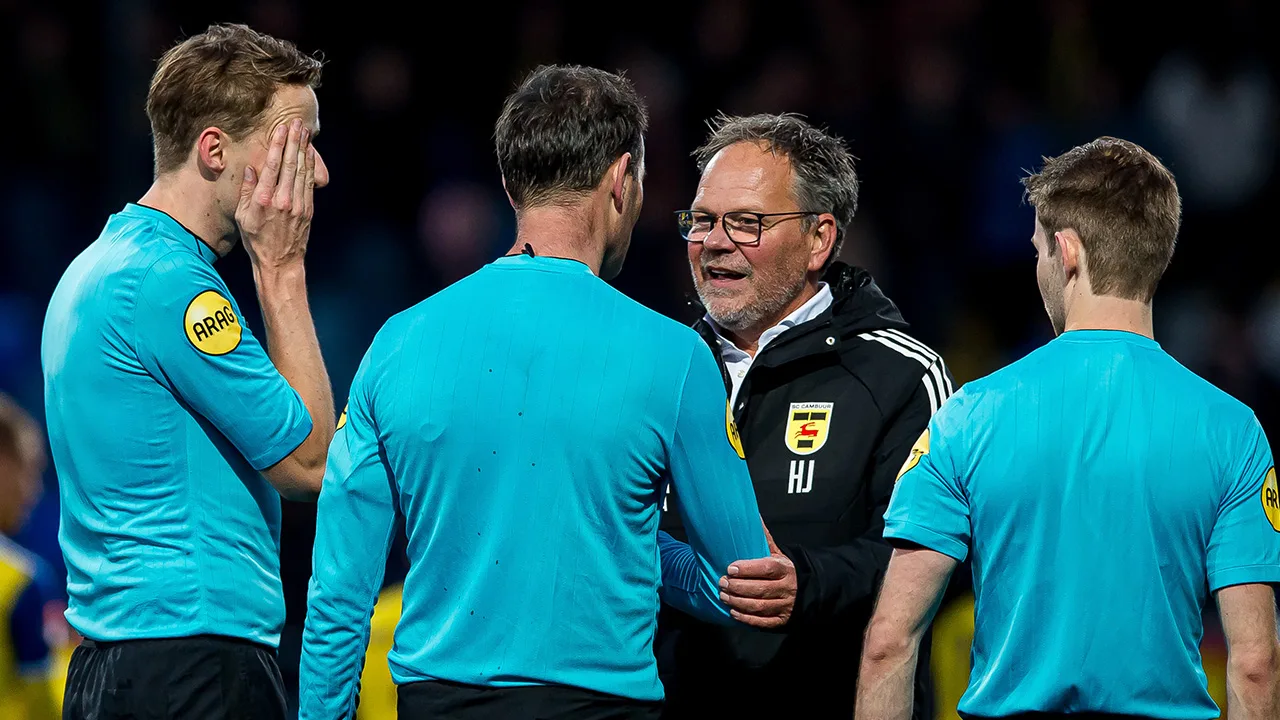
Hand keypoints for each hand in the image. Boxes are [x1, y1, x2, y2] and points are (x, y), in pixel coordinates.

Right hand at [236, 118, 315, 268]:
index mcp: (263, 200)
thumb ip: (247, 191)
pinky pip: (308, 182)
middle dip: (294, 141)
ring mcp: (297, 205)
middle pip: (289, 164)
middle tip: (297, 122)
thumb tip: (251, 169)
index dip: (277, 145)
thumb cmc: (256, 240)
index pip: (272, 166)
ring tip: (304, 132)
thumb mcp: (243, 217)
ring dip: (303, 149)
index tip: (280, 129)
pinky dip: (309, 166)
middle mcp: (282, 200)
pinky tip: (309, 153)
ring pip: (301, 171)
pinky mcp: (307, 210)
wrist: (280, 262)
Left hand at [719, 521, 796, 628]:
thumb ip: (764, 539)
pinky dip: (747, 618)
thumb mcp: (778, 553)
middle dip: (738, 587)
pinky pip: (763, 622)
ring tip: (723, 596)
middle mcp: (787, 588)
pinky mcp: (781, 620)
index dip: (748, 569)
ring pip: (759, 606)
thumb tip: (753, 516)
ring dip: (738, 602)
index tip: (731, 568)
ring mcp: (785, 605)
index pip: (766, 568)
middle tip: (722, 582)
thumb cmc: (785, 570)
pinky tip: (734, 612)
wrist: (807, 590)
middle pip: (760, 589)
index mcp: (785, 569)